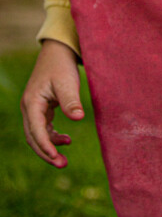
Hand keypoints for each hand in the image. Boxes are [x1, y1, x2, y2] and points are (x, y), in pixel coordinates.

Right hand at [21, 39, 83, 167]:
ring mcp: (33, 109)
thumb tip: (78, 118)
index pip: (36, 130)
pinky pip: (43, 129)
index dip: (45, 145)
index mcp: (32, 102)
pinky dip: (52, 137)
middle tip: (63, 165)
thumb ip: (71, 101)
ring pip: (37, 135)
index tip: (56, 157)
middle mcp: (29, 107)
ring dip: (49, 147)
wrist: (58, 51)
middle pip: (33, 137)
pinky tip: (67, 139)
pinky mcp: (41, 108)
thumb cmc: (62, 65)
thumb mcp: (68, 82)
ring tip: (64, 159)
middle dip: (46, 153)